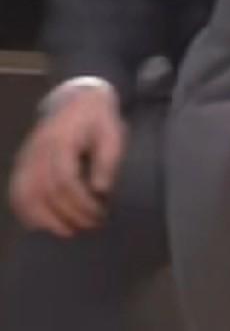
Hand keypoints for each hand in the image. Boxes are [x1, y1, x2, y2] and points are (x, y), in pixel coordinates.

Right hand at [9, 87, 124, 237]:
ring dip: (44, 218)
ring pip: (25, 193)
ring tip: (66, 231)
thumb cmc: (99, 120)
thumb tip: (101, 191)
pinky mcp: (23, 161)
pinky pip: (16, 189)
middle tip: (90, 226)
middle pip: (45, 190)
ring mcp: (27, 155)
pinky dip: (25, 209)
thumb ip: (106, 162)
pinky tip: (39, 224)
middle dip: (68, 214)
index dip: (82, 202)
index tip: (100, 215)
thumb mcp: (112, 135)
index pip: (66, 180)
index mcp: (62, 140)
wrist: (77, 99)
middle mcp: (39, 149)